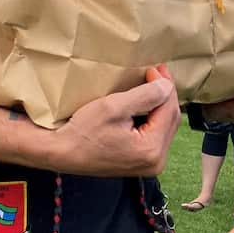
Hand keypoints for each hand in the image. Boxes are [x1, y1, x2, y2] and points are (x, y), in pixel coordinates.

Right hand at [52, 65, 178, 175]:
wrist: (62, 153)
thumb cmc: (83, 132)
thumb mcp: (114, 107)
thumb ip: (146, 95)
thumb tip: (166, 86)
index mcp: (151, 150)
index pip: (169, 110)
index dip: (165, 86)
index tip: (155, 68)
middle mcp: (155, 161)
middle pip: (171, 120)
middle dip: (165, 95)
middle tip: (158, 72)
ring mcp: (149, 164)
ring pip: (164, 127)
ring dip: (160, 105)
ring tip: (153, 84)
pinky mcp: (140, 162)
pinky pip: (155, 135)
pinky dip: (153, 117)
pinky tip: (146, 103)